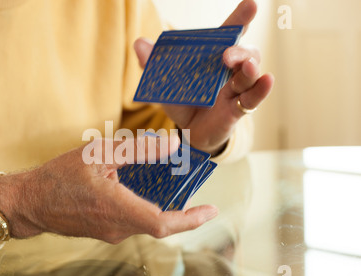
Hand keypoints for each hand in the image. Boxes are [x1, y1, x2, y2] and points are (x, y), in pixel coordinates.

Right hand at [0, 135, 218, 243]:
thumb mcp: (100, 153)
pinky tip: (142, 190)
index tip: (212, 211)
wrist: (30, 202)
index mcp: (118, 209)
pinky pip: (132, 222)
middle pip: (161, 223)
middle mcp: (118, 228)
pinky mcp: (104, 231)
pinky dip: (145, 209)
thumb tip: (174, 143)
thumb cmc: (60, 176)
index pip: (165, 223)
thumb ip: (138, 149)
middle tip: (194, 191)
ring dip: (163, 209)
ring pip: (147, 223)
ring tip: (170, 186)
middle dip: (182, 211)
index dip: (192, 219)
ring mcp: (111, 233)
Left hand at [134, 0, 274, 154]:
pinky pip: (253, 99)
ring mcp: (235, 90)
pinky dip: (261, 90)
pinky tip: (267, 80)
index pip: (228, 35)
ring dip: (250, 68)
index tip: (251, 5)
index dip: (240, 19)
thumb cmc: (182, 101)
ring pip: (250, 74)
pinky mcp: (237, 110)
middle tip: (226, 55)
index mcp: (213, 58)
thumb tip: (139, 44)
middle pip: (244, 52)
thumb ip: (153, 63)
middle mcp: (229, 70)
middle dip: (239, 49)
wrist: (186, 132)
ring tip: (247, 66)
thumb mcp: (165, 82)